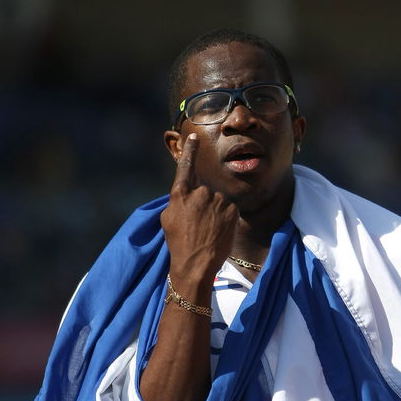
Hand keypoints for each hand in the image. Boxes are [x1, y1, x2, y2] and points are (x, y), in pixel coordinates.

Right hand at [161, 134, 238, 287]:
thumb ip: (178, 200)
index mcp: (180, 193)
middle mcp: (199, 192)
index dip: (190, 150)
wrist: (195, 264)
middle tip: (198, 226)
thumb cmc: (179, 243)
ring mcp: (217, 200)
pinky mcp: (232, 209)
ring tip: (208, 231)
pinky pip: (230, 209)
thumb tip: (185, 193)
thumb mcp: (168, 219)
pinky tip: (218, 231)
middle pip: (205, 191)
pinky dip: (226, 219)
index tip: (194, 137)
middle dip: (204, 205)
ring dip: (216, 212)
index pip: (186, 166)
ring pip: (218, 201)